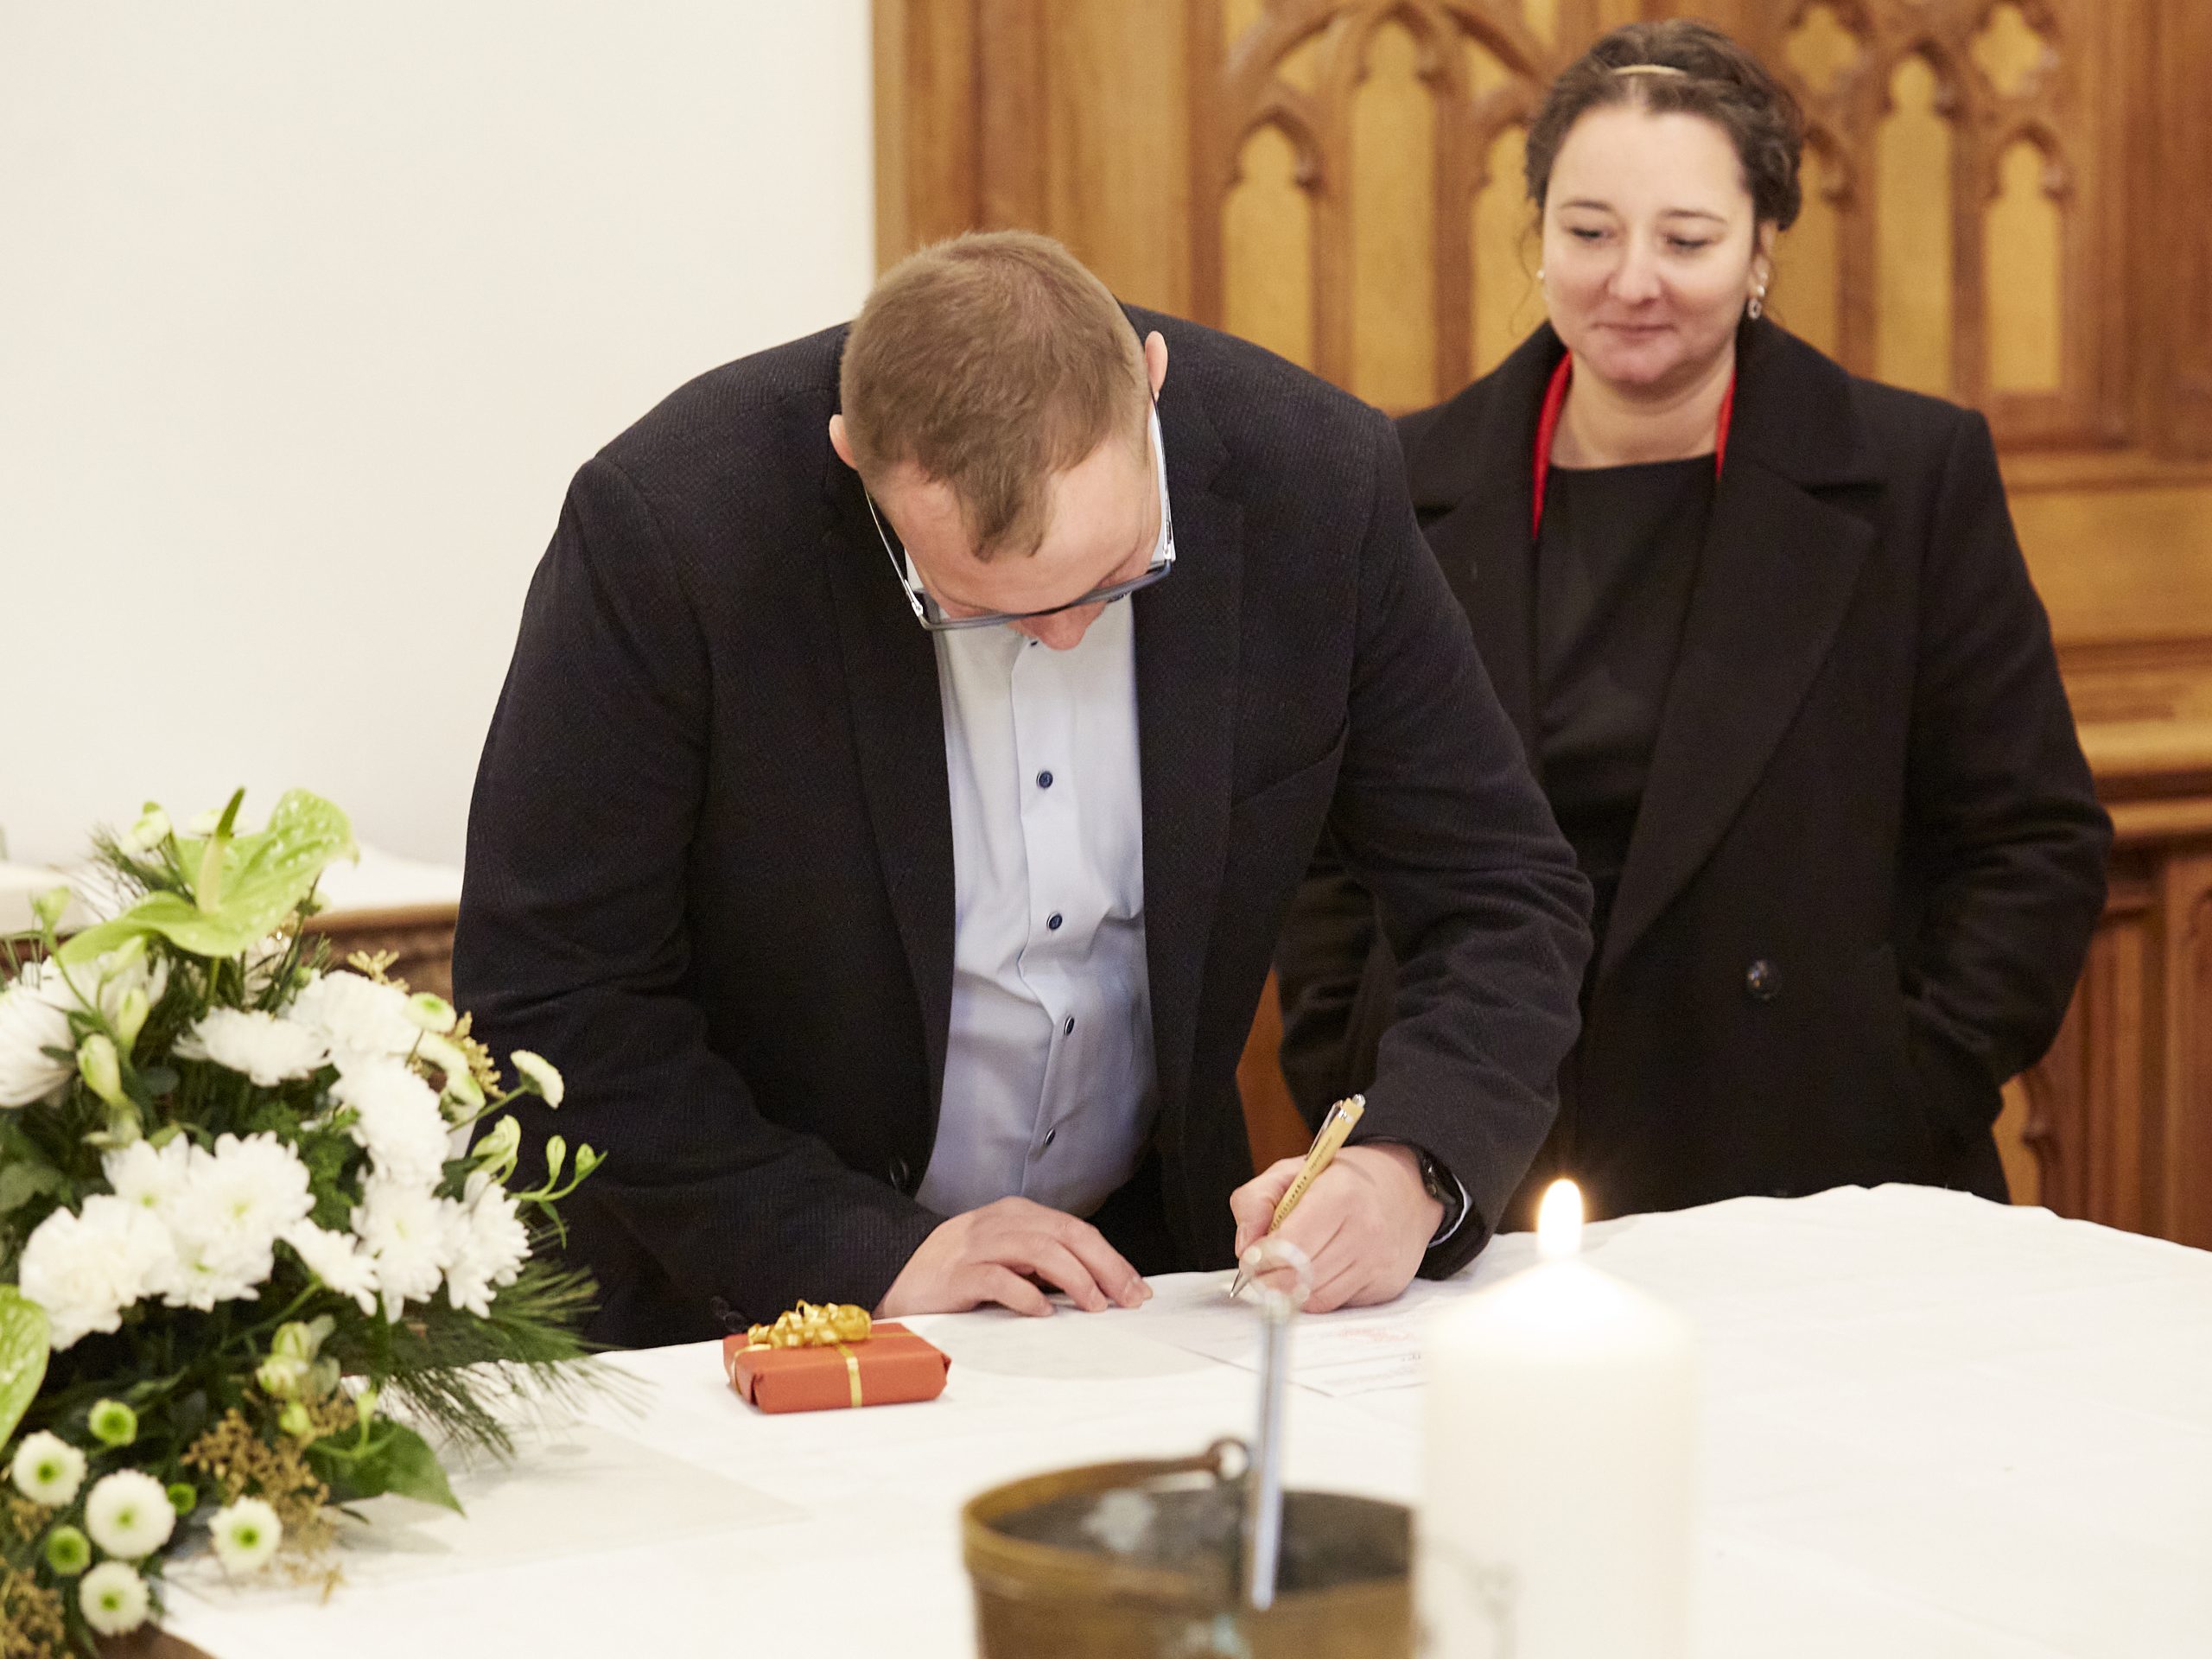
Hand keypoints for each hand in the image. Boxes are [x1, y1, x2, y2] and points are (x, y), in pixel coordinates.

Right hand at [878, 1197, 1151, 1317]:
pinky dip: (1026, 1294)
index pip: (1078, 1231)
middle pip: (1067, 1234)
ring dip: (1074, 1277)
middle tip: (1127, 1298)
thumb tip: (1101, 1289)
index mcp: (1019, 1215)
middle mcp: (1002, 1223)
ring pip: (1039, 1249)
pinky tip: (1042, 1311)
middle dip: (1105, 1267)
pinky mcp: (957, 1274)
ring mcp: (979, 1246)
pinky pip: (998, 1278)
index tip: (1137, 1290)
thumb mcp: (1009, 1258)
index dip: (1112, 1259)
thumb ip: (1047, 1265)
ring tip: (1093, 1305)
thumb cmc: (959, 1271)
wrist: (898, 1273)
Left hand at [1229, 1144, 1439, 1313]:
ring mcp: (1380, 1263)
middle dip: (1270, 1278)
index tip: (1252, 1256)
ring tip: (1287, 1269)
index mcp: (1341, 1194)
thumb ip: (1255, 1201)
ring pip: (1316, 1299)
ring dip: (1292, 1291)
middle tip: (1261, 1269)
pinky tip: (1320, 1272)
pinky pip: (1337, 1304)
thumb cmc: (1344, 1180)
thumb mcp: (1293, 1170)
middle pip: (1300, 1278)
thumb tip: (1245, 1247)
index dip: (1261, 1258)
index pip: (1290, 1246)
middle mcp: (1366, 1231)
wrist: (1406, 1189)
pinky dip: (1318, 1295)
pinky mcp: (1386, 1287)